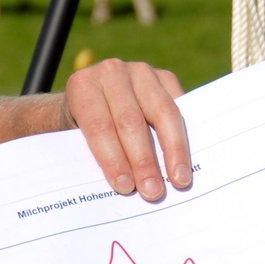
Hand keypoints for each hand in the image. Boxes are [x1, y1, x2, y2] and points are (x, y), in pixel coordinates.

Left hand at [63, 59, 190, 201]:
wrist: (95, 99)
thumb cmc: (83, 127)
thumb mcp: (77, 138)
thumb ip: (96, 154)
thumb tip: (127, 186)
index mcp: (82, 86)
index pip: (99, 127)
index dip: (113, 159)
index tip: (126, 187)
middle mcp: (111, 72)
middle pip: (131, 121)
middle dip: (144, 161)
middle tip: (153, 192)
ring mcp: (140, 72)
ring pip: (162, 113)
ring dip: (173, 150)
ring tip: (178, 180)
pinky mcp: (164, 77)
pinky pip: (179, 107)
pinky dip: (184, 136)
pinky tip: (188, 160)